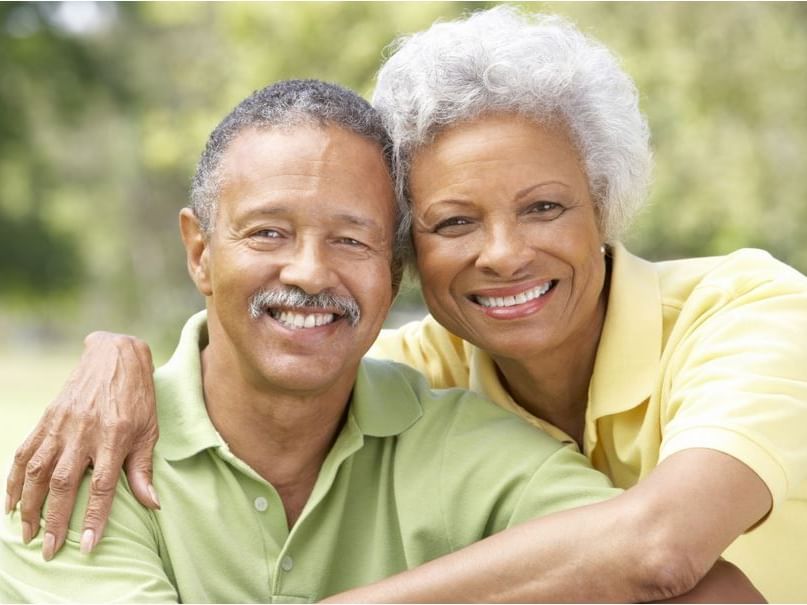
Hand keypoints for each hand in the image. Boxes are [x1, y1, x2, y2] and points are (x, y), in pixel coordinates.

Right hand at [5, 331, 159, 560]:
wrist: (116, 356)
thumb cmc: (138, 397)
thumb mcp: (150, 431)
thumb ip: (143, 469)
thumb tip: (152, 504)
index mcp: (114, 436)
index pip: (102, 485)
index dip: (94, 517)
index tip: (86, 546)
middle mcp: (85, 432)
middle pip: (63, 483)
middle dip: (54, 519)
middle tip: (49, 549)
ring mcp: (62, 424)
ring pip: (37, 470)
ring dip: (29, 504)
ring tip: (27, 532)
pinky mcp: (47, 418)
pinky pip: (25, 451)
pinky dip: (14, 478)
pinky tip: (11, 501)